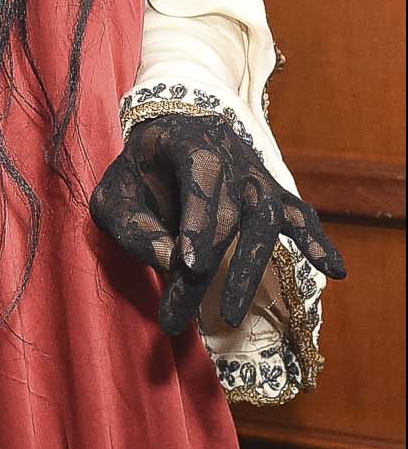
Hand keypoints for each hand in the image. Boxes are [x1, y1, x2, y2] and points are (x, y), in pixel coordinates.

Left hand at [90, 111, 346, 335]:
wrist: (166, 137)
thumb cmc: (137, 173)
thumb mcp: (115, 193)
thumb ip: (133, 225)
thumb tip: (167, 262)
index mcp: (185, 139)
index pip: (200, 172)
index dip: (198, 217)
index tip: (190, 264)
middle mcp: (227, 151)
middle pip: (229, 208)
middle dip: (206, 264)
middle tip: (179, 313)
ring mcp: (254, 172)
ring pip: (266, 214)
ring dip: (250, 265)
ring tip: (231, 312)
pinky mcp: (272, 194)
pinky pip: (300, 215)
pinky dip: (317, 241)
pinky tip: (335, 270)